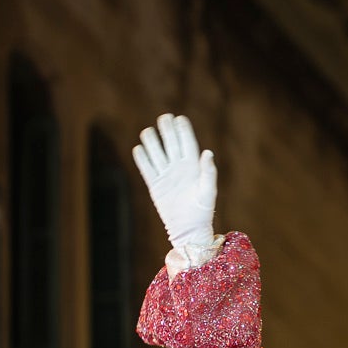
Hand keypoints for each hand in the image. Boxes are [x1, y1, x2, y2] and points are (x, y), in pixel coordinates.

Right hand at [133, 114, 217, 257]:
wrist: (188, 229)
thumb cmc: (202, 211)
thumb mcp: (208, 192)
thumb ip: (208, 172)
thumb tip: (207, 152)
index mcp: (193, 167)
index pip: (187, 144)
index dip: (183, 131)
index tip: (179, 118)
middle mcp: (179, 168)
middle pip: (171, 145)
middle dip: (167, 131)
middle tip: (164, 118)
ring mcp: (166, 175)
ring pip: (157, 154)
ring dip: (152, 142)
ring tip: (148, 131)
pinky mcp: (155, 185)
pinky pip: (147, 169)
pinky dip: (142, 159)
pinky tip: (138, 148)